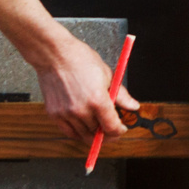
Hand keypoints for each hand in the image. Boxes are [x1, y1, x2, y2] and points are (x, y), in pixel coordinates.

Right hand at [35, 29, 139, 143]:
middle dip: (107, 132)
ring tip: (97, 124)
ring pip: (83, 134)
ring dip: (93, 132)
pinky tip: (83, 126)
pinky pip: (68, 132)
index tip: (122, 128)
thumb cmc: (81, 60)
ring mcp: (66, 114)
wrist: (55, 54)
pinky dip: (78, 132)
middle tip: (111, 127)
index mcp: (98, 100)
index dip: (119, 131)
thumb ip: (121, 95)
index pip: (112, 127)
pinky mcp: (54, 114)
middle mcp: (81, 110)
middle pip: (98, 133)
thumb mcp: (107, 74)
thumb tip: (134, 106)